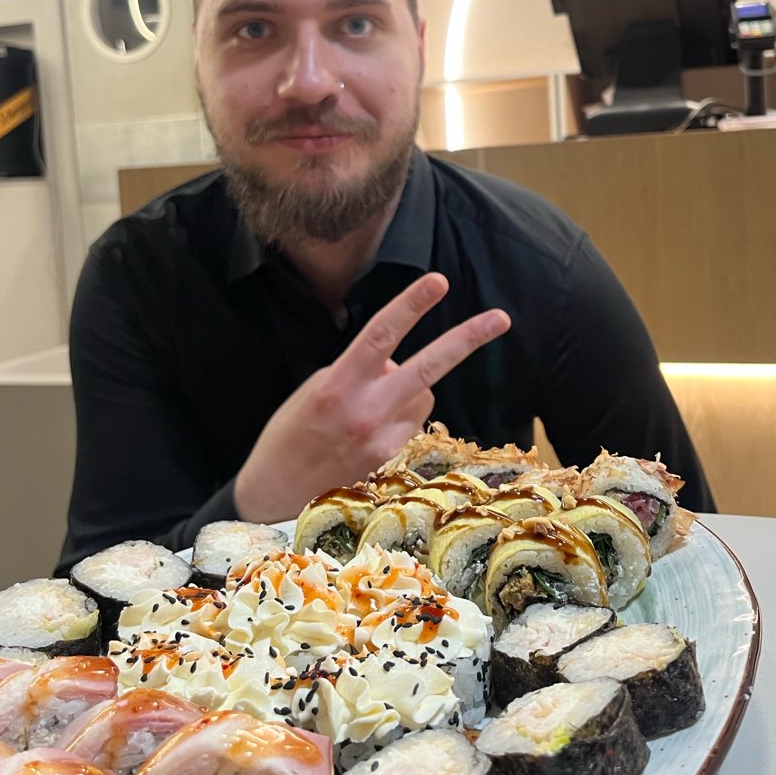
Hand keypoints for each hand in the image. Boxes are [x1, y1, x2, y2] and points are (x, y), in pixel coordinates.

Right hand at [233, 272, 509, 522]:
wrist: (274, 493)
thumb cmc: (289, 433)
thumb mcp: (315, 389)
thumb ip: (358, 370)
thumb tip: (395, 364)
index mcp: (339, 385)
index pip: (380, 335)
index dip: (410, 305)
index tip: (437, 281)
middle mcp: (366, 412)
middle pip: (427, 368)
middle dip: (466, 340)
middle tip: (501, 318)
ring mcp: (383, 439)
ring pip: (423, 393)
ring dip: (410, 386)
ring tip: (371, 404)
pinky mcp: (392, 459)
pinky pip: (413, 419)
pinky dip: (402, 413)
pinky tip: (371, 428)